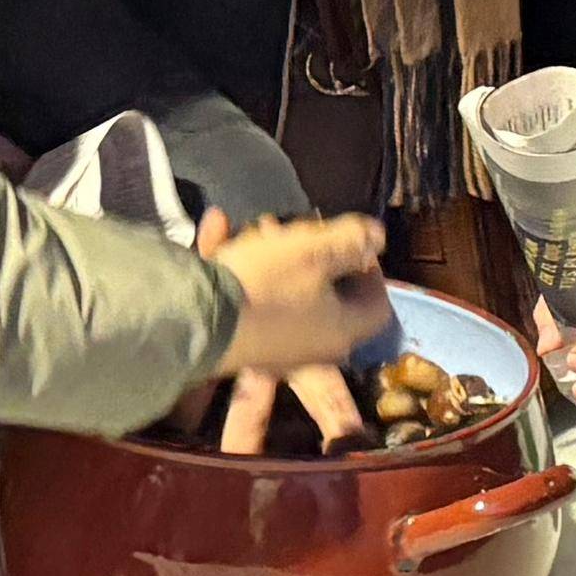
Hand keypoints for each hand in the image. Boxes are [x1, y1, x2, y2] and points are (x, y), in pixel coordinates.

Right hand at [170, 214, 372, 451]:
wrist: (195, 320)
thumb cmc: (266, 284)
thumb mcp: (315, 250)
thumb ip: (353, 240)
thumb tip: (379, 237)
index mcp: (343, 330)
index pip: (378, 305)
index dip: (372, 271)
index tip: (352, 242)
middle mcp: (315, 348)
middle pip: (330, 298)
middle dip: (316, 256)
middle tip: (300, 228)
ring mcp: (277, 349)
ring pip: (289, 294)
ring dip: (278, 258)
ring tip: (257, 225)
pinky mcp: (243, 342)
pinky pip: (254, 299)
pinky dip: (245, 268)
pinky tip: (218, 228)